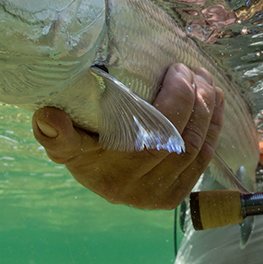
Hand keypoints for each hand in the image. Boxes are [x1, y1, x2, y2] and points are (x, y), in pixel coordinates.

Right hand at [32, 63, 224, 209]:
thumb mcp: (64, 142)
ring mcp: (157, 196)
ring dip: (207, 109)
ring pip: (195, 147)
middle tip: (190, 67)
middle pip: (177, 139)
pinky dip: (213, 127)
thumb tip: (46, 116)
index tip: (175, 68)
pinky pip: (203, 158)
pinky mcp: (175, 196)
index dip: (171, 101)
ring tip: (205, 79)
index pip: (148, 139)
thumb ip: (56, 132)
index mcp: (109, 174)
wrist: (95, 177)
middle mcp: (135, 189)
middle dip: (194, 96)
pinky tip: (216, 102)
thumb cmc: (81, 149)